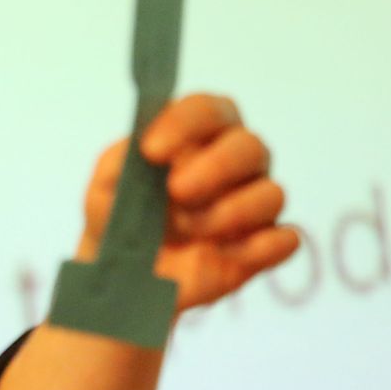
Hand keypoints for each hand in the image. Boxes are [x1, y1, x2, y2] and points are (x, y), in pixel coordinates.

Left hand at [77, 93, 298, 311]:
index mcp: (199, 136)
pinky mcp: (262, 248)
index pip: (209, 110)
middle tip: (176, 191)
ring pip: (272, 194)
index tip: (151, 151)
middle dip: (215, 167)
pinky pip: (285, 240)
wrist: (122, 279)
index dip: (185, 124)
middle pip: (250, 147)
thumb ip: (117, 166)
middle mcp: (236, 163)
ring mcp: (253, 205)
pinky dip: (260, 248)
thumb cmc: (120, 221)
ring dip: (230, 213)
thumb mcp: (105, 193)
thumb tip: (137, 152)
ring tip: (189, 231)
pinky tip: (224, 255)